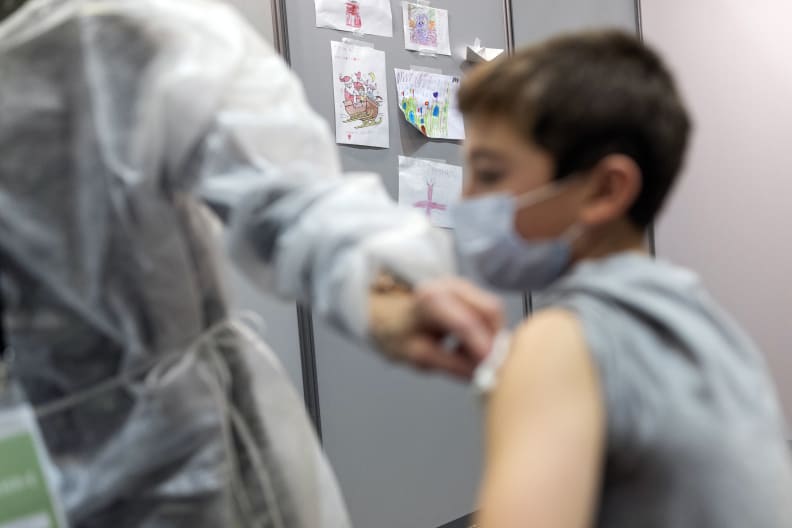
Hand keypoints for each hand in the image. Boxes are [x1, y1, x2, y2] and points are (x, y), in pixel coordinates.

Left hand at [369, 276, 503, 379]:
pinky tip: (467, 345)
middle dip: (494, 341)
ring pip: (493, 312)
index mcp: (431, 300)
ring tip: (469, 356)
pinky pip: (488, 312)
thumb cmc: (399, 333)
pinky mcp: (470, 291)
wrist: (390, 312)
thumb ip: (452, 365)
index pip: (466, 324)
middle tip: (487, 367)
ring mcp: (463, 285)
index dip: (483, 348)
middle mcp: (451, 286)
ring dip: (491, 337)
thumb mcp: (419, 356)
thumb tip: (482, 375)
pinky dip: (486, 331)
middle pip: (490, 311)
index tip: (493, 369)